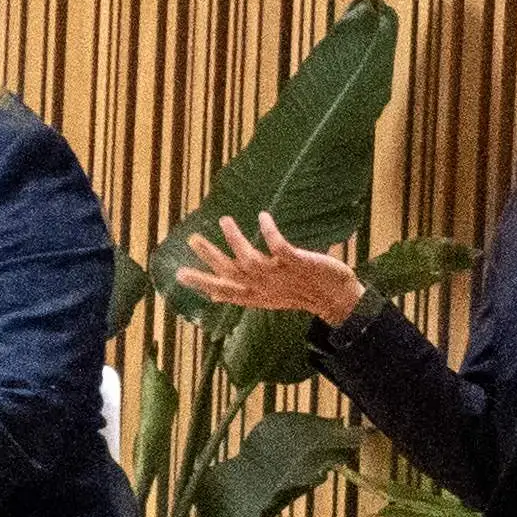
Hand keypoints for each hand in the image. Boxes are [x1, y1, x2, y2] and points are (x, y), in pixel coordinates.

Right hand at [177, 211, 368, 321]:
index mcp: (255, 296)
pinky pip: (279, 247)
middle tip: (193, 238)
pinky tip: (263, 216)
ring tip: (224, 219)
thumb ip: (242, 293)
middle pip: (231, 274)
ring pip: (250, 260)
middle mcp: (264, 287)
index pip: (223, 291)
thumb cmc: (300, 294)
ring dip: (236, 239)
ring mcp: (280, 275)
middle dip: (210, 257)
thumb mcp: (268, 298)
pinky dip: (269, 232)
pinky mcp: (297, 263)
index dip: (201, 283)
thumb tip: (214, 295)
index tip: (178, 274)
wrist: (338, 299)